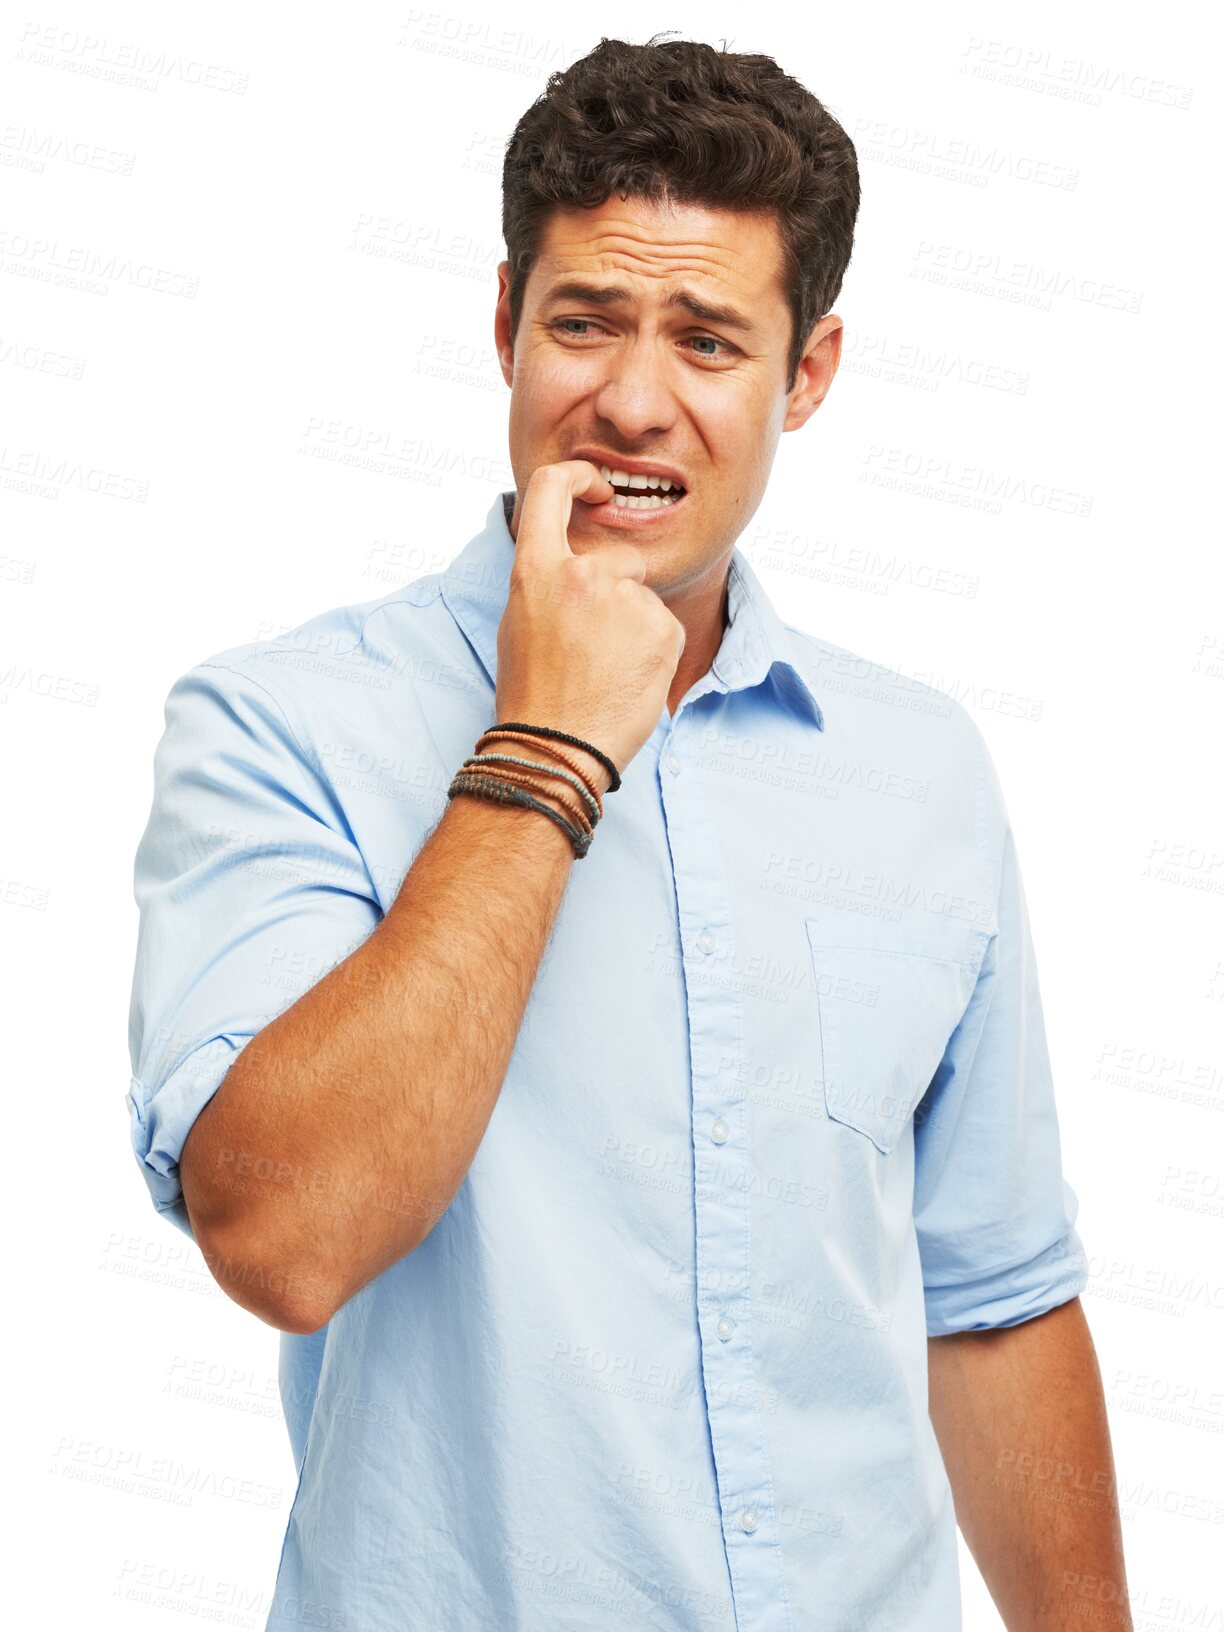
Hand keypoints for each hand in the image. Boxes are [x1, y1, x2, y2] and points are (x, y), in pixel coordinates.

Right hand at [494, 461, 685, 787]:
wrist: (557, 748)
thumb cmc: (532, 694)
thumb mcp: (520, 622)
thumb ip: (546, 580)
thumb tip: (568, 558)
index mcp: (536, 570)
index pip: (551, 488)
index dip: (579, 477)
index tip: (596, 487)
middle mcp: (581, 573)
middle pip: (618, 559)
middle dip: (618, 592)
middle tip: (594, 648)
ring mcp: (624, 598)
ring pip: (643, 599)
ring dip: (634, 627)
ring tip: (607, 670)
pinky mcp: (661, 625)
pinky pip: (665, 626)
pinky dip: (654, 649)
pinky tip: (629, 678)